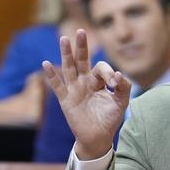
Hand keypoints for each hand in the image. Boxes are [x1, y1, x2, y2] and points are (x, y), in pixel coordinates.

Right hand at [41, 29, 130, 159]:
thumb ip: (124, 87)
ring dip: (66, 54)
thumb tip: (119, 74)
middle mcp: (85, 82)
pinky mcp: (66, 100)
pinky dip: (51, 76)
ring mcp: (74, 90)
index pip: (101, 68)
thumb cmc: (110, 119)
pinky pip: (58, 86)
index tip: (114, 83)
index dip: (109, 72)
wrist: (98, 138)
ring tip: (64, 39)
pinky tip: (46, 64)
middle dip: (81, 46)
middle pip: (82, 60)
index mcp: (98, 81)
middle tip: (81, 31)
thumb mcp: (121, 102)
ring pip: (69, 68)